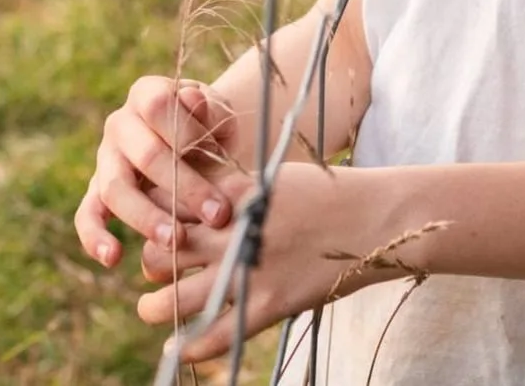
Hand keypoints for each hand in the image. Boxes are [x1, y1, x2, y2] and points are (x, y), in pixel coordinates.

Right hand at [74, 77, 245, 272]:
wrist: (201, 146)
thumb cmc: (210, 129)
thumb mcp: (218, 113)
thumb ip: (208, 109)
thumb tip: (193, 100)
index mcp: (148, 95)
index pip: (159, 108)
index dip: (188, 133)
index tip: (222, 158)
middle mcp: (120, 124)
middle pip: (144, 154)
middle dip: (184, 187)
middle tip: (217, 216)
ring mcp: (105, 159)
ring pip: (115, 188)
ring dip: (147, 217)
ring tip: (176, 242)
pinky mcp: (97, 192)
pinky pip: (87, 214)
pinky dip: (95, 237)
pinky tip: (113, 258)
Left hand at [134, 161, 400, 365]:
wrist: (375, 218)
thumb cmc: (327, 193)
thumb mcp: (272, 177)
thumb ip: (233, 191)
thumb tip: (198, 206)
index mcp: (233, 193)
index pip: (168, 203)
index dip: (153, 215)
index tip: (155, 224)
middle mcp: (234, 230)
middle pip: (164, 248)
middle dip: (150, 260)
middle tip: (154, 270)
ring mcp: (251, 269)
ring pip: (178, 297)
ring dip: (154, 306)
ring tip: (150, 307)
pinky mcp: (271, 303)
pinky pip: (219, 334)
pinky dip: (192, 345)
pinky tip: (179, 347)